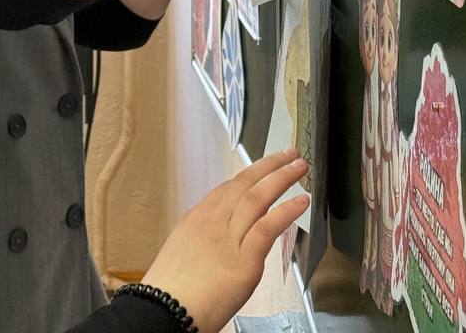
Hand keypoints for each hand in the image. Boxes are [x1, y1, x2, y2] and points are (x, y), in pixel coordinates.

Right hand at [140, 149, 308, 332]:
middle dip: (269, 165)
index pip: (227, 188)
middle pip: (244, 184)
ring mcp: (228, 238)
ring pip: (257, 198)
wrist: (164, 311)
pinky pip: (268, 228)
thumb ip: (204, 239)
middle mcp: (211, 222)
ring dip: (281, 178)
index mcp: (196, 219)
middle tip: (289, 154)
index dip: (251, 174)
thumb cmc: (171, 291)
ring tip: (300, 167)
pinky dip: (286, 211)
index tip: (265, 167)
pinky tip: (300, 201)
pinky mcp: (244, 261)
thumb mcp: (182, 253)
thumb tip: (222, 237)